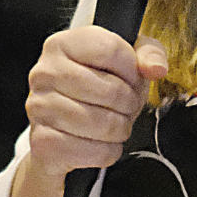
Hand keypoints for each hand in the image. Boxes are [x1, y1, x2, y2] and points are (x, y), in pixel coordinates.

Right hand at [24, 25, 167, 177]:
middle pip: (111, 90)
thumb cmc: (98, 87)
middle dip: (130, 104)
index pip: (111, 50)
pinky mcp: (42, 142)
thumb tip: (157, 68)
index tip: (131, 79)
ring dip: (120, 129)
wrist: (65, 127)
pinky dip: (106, 152)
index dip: (133, 70)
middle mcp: (44, 72)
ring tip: (115, 124)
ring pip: (102, 124)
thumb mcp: (127, 60)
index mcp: (63, 44)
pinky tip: (100, 142)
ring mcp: (39, 107)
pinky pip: (92, 151)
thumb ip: (149, 54)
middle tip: (126, 107)